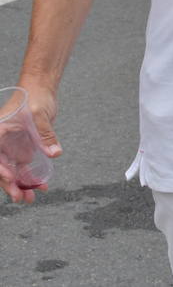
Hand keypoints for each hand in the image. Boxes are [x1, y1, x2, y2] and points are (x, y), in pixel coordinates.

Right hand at [0, 84, 59, 204]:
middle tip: (21, 198)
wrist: (40, 88)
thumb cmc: (34, 96)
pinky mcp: (22, 147)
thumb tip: (54, 154)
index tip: (11, 178)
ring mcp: (11, 146)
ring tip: (30, 198)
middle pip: (2, 167)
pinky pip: (24, 166)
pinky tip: (40, 185)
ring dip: (21, 184)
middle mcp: (1, 142)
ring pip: (13, 170)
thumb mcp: (39, 115)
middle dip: (11, 185)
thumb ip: (45, 135)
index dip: (1, 170)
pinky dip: (30, 176)